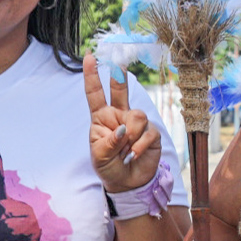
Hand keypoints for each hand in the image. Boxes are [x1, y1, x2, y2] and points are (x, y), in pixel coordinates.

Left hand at [84, 54, 163, 191]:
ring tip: (127, 150)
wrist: (127, 183)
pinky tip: (134, 154)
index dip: (92, 75)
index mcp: (101, 117)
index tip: (89, 57)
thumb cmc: (108, 166)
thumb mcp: (99, 156)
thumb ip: (108, 142)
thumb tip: (123, 129)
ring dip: (131, 135)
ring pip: (138, 115)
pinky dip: (140, 145)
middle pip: (120, 90)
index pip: (95, 94)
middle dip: (119, 76)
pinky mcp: (151, 132)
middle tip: (119, 63)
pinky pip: (148, 132)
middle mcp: (119, 115)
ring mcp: (136, 123)